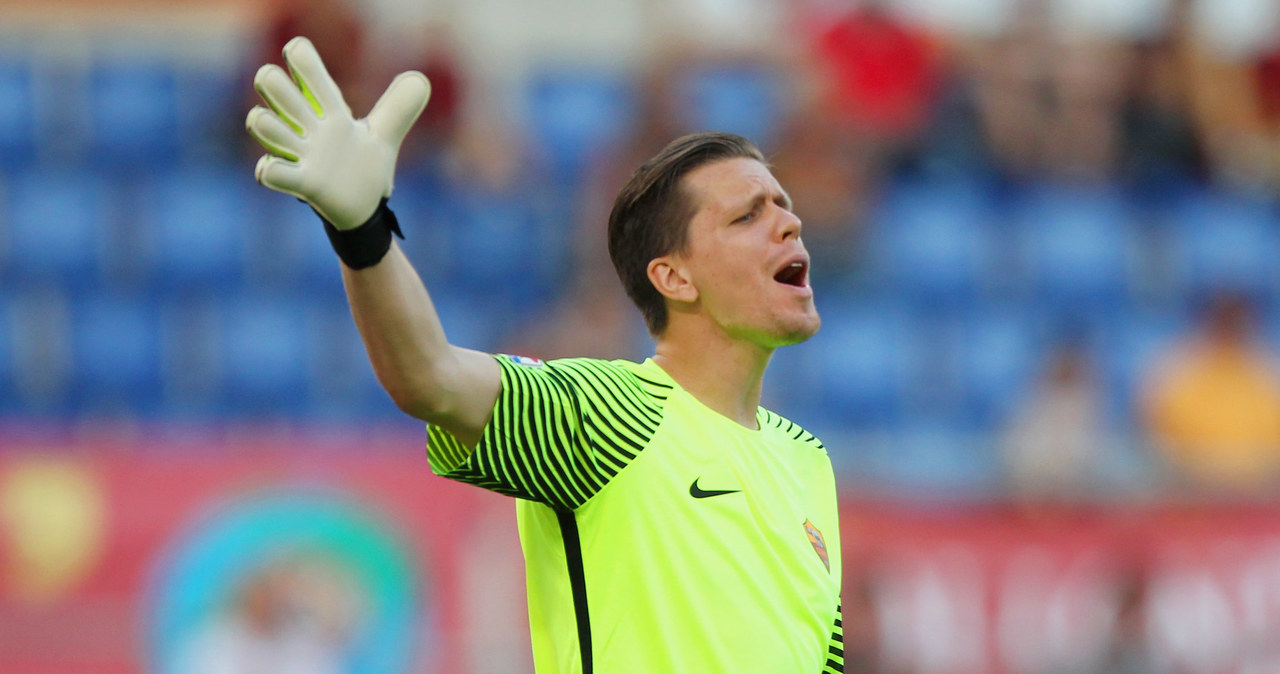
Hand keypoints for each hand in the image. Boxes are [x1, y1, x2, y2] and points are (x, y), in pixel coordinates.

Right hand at [246, 36, 430, 229]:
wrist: (364, 210)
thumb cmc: (365, 169)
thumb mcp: (384, 136)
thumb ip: (399, 108)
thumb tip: (420, 79)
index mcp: (331, 111)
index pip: (308, 70)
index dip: (301, 57)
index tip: (297, 53)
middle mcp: (310, 127)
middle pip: (272, 86)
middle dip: (272, 81)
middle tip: (292, 99)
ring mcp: (301, 154)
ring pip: (262, 124)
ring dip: (264, 123)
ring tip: (286, 134)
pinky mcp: (302, 183)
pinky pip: (273, 172)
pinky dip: (269, 169)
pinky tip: (272, 168)